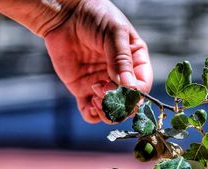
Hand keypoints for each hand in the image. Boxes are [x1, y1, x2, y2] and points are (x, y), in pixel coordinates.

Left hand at [44, 0, 152, 122]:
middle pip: (129, 104)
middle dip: (119, 105)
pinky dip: (92, 115)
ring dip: (107, 112)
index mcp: (135, 63)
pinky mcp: (84, 90)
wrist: (65, 14)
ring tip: (95, 97)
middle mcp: (122, 77)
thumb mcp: (114, 33)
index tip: (121, 89)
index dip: (135, 94)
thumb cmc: (95, 17)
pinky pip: (91, 113)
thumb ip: (121, 59)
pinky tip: (89, 104)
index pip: (142, 87)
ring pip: (112, 113)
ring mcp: (103, 85)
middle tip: (103, 92)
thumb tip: (129, 87)